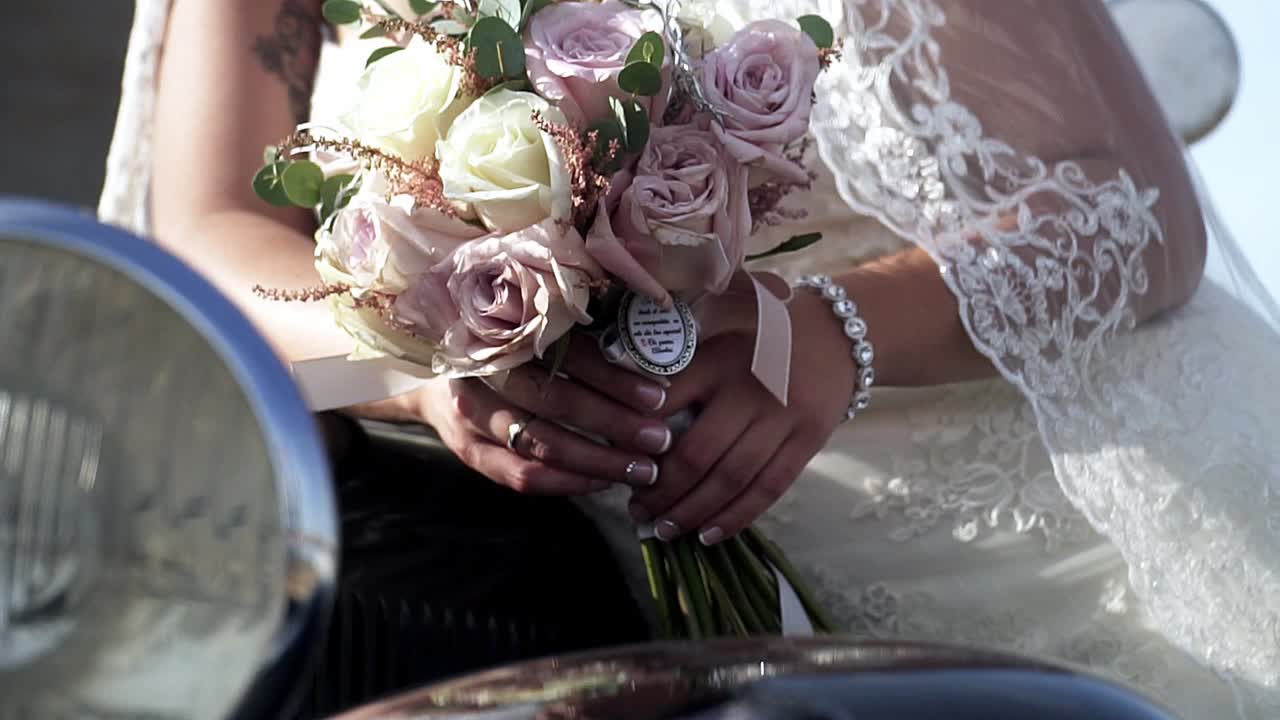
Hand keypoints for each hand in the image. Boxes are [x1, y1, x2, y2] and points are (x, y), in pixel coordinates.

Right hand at [414, 335, 674, 494]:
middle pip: (554, 402)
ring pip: (541, 446)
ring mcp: (471, 417)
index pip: (565, 354)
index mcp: (502, 331)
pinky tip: (603, 481)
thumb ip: (574, 333)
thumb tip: (646, 348)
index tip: (659, 394)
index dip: (614, 377)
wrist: (433, 379)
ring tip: (644, 469)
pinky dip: (569, 482)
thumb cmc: (499, 348)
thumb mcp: (529, 328)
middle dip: (614, 424)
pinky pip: (523, 477)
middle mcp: (481, 373)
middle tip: (661, 437)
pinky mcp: (471, 453)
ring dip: (598, 461)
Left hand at [629, 291, 855, 542]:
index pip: (665, 403)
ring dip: (694, 511)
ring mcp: (784, 416)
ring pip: (732, 478)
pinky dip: (737, 517)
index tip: (615, 461)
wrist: (836, 333)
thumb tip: (627, 421)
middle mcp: (749, 388)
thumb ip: (677, 371)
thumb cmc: (759, 339)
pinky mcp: (808, 439)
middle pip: (698, 454)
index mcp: (716, 358)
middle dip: (662, 490)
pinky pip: (769, 488)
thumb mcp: (714, 336)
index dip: (636, 438)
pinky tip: (709, 534)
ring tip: (665, 529)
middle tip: (636, 510)